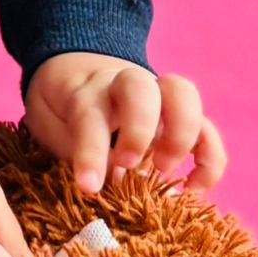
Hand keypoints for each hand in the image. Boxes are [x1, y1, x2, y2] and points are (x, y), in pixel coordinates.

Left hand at [25, 53, 226, 195]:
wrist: (79, 67)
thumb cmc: (62, 104)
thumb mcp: (48, 123)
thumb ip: (71, 148)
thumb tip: (105, 182)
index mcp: (85, 89)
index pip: (89, 114)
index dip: (91, 152)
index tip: (89, 186)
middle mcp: (124, 85)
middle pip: (140, 87)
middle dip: (140, 128)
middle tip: (129, 164)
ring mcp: (158, 96)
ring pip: (182, 94)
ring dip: (180, 134)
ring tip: (165, 171)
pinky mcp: (182, 115)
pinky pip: (207, 129)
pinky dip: (209, 159)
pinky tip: (194, 190)